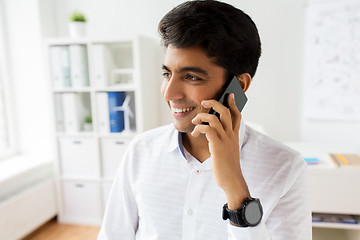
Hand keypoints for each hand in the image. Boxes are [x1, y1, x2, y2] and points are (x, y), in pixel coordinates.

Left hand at [191, 93, 249, 208]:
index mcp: (234, 136)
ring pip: (214, 118)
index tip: (229, 95)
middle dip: (214, 103)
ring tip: (195, 122)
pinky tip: (195, 133)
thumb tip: (213, 133)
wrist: (232, 180)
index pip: (237, 115)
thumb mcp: (228, 151)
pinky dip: (199, 128)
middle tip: (204, 101)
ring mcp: (225, 140)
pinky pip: (207, 129)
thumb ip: (224, 140)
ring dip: (201, 117)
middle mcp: (231, 135)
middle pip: (226, 111)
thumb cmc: (227, 167)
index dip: (234, 104)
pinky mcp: (217, 146)